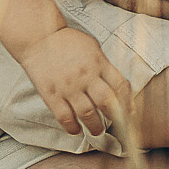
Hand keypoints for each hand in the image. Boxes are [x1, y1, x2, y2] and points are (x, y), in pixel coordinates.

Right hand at [19, 23, 131, 138]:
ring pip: (87, 113)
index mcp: (98, 63)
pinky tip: (76, 129)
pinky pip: (64, 116)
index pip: (119, 85)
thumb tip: (118, 85)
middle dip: (114, 117)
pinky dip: (72, 127)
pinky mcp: (51, 94)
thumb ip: (104, 65)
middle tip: (115, 123)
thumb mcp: (93, 47)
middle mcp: (85, 76)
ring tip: (96, 130)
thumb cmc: (68, 41)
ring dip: (95, 126)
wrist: (39, 38)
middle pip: (106, 101)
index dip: (127, 101)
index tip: (128, 112)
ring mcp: (68, 87)